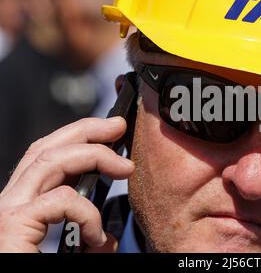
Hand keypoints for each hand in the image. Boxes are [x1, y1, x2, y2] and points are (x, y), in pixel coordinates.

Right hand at [0, 117, 134, 252]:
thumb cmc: (38, 269)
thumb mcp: (70, 252)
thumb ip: (84, 240)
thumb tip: (105, 239)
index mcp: (23, 207)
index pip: (46, 158)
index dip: (77, 138)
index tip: (110, 133)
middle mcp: (10, 204)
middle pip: (45, 148)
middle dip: (85, 130)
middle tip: (118, 126)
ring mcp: (7, 214)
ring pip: (49, 161)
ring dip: (93, 155)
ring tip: (125, 167)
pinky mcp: (11, 226)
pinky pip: (58, 201)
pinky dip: (85, 213)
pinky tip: (96, 237)